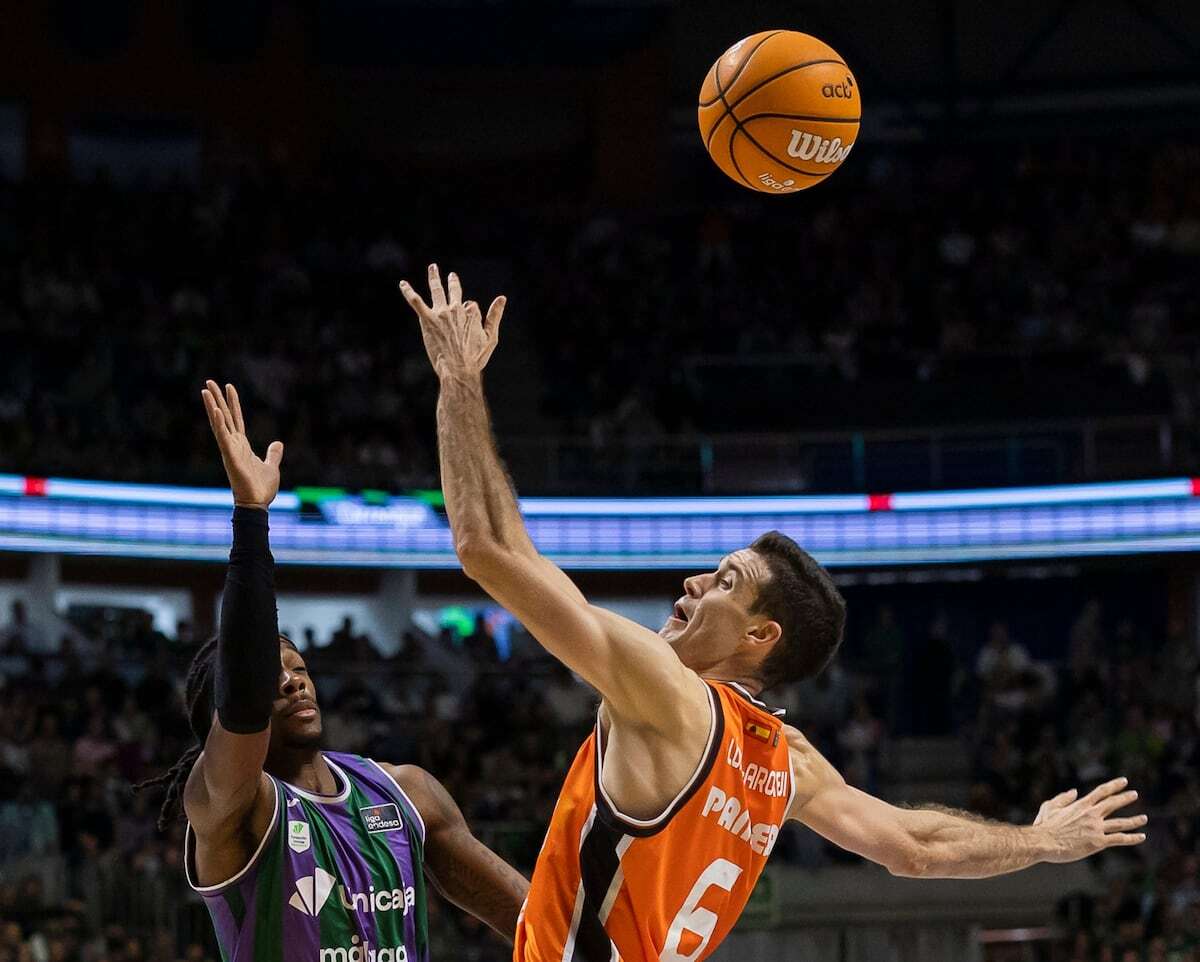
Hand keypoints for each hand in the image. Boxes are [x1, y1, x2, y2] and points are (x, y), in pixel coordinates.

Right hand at [201, 380, 283, 509]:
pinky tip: (215, 410)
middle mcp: (233, 445)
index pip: (236, 419)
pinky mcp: (230, 457)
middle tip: (208, 382)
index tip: (228, 386)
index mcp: (242, 445)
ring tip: (205, 390)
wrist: (258, 504)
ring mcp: (230, 450)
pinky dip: (219, 424)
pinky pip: (223, 437)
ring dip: (212, 407)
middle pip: (224, 417)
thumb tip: (278, 443)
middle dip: (217, 399)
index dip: (233, 403)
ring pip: (219, 424)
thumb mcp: (271, 466)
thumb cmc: (262, 488)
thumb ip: (273, 454)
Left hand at [399, 263, 504, 380]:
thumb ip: (495, 316)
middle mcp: (457, 309)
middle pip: (455, 290)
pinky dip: (409, 292)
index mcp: (472, 313)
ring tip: (433, 268)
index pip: (470, 306)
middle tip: (452, 275)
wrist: (458, 369)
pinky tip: (402, 284)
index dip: (469, 315)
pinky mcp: (428, 320)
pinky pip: (416, 302)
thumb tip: (502, 298)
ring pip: (437, 290)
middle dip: (453, 282)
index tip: (467, 328)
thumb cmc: (475, 358)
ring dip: (434, 277)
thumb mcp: (491, 337)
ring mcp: (441, 313)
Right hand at [1033, 777, 1146, 862]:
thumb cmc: (1044, 825)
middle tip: (1134, 794)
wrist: (1044, 842)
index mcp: (1081, 804)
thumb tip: (1074, 791)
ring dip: (1134, 820)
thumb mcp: (1050, 806)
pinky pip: (1119, 839)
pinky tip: (1141, 837)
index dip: (1114, 786)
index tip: (1124, 781)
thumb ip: (1063, 798)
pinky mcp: (1098, 842)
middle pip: (1113, 803)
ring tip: (1144, 818)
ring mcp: (1096, 828)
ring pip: (1120, 823)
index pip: (1101, 791)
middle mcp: (1091, 814)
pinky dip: (1132, 838)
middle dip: (1125, 798)